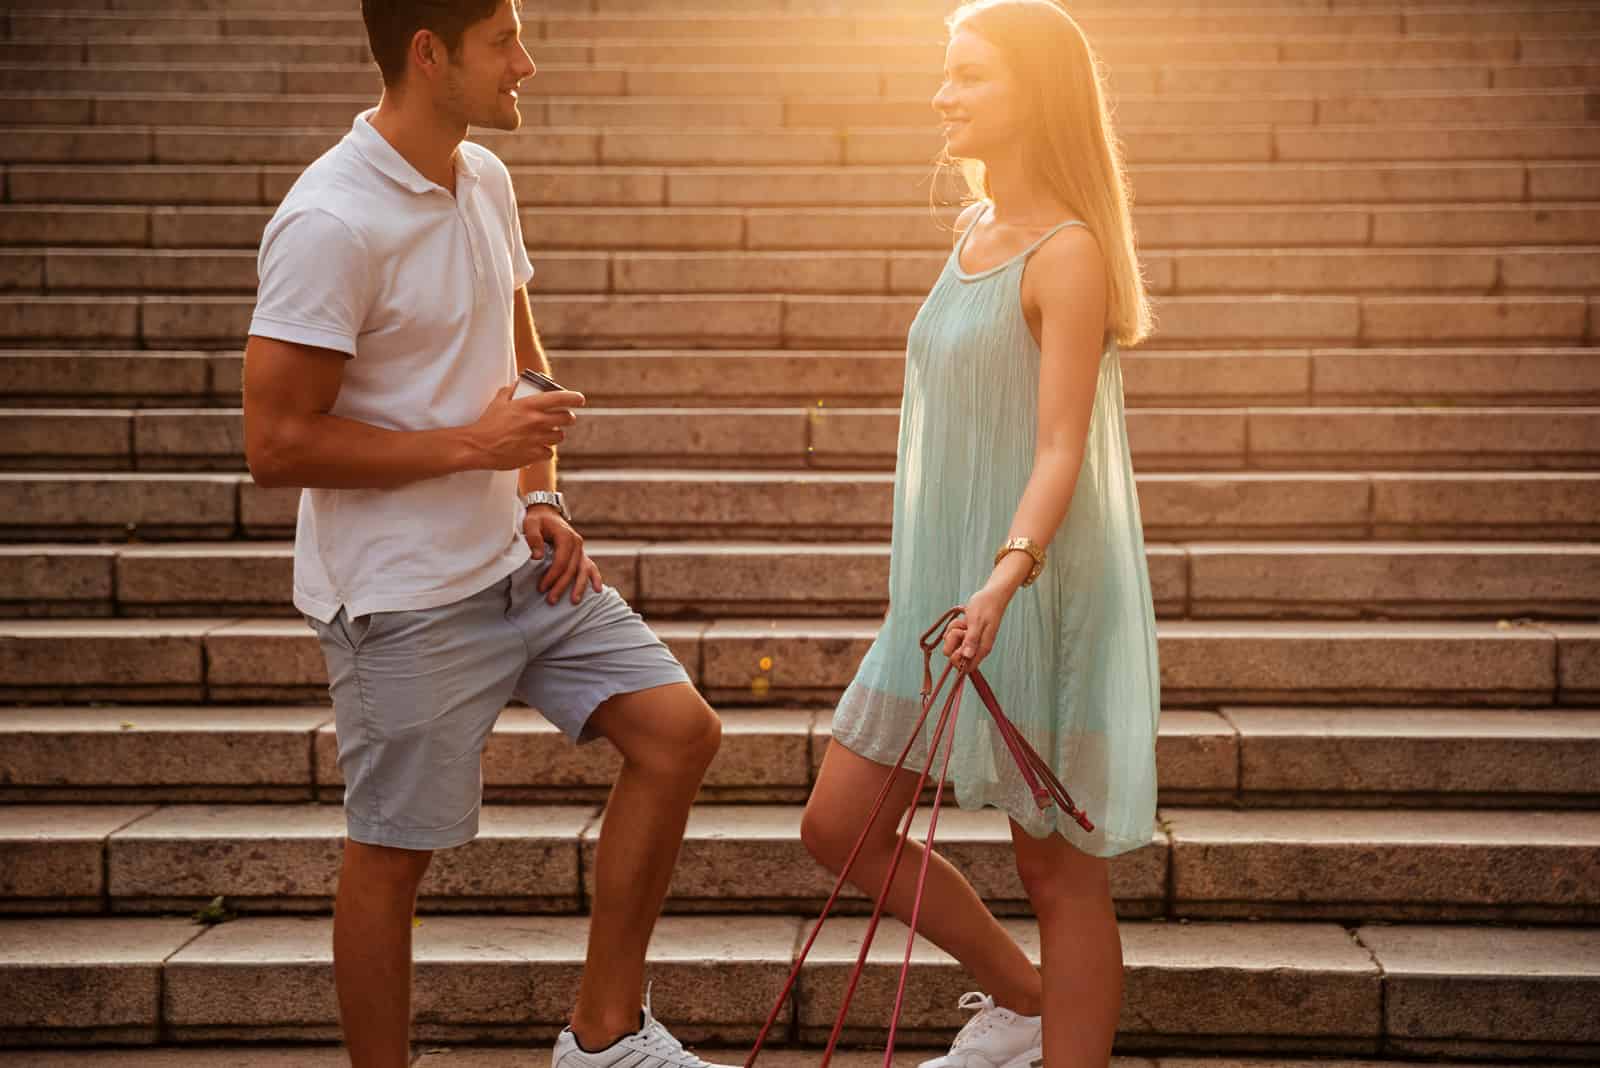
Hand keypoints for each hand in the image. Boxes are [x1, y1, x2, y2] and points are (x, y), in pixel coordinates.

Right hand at [470, 386, 585, 470]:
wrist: (478, 446)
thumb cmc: (488, 423)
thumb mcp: (499, 401)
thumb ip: (511, 390)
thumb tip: (519, 382)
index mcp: (529, 405)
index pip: (560, 398)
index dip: (575, 398)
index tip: (580, 399)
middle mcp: (537, 421)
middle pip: (567, 418)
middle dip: (568, 417)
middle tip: (564, 418)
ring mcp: (537, 439)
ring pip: (560, 436)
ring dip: (556, 434)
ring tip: (548, 433)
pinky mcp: (534, 455)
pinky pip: (550, 452)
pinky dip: (546, 450)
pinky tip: (538, 447)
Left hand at [524, 506, 602, 604]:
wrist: (546, 513)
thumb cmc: (537, 520)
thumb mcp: (531, 524)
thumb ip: (534, 538)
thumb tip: (537, 557)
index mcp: (566, 536)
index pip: (561, 561)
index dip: (552, 576)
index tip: (542, 588)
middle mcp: (577, 543)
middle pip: (571, 569)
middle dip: (562, 586)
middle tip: (551, 600)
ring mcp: (581, 549)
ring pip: (583, 570)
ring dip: (579, 586)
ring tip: (574, 602)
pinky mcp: (580, 554)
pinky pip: (590, 567)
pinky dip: (595, 578)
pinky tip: (597, 590)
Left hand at [941, 585, 1010, 671]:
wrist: (992, 595)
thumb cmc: (986, 606)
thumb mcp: (976, 621)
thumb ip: (971, 639)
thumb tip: (967, 656)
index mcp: (981, 649)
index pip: (966, 668)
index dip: (957, 659)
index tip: (957, 644)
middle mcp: (976, 648)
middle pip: (955, 656)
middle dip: (952, 641)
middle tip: (962, 629)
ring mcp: (971, 641)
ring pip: (952, 644)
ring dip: (953, 631)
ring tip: (965, 622)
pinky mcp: (967, 635)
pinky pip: (953, 635)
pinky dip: (955, 627)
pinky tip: (964, 620)